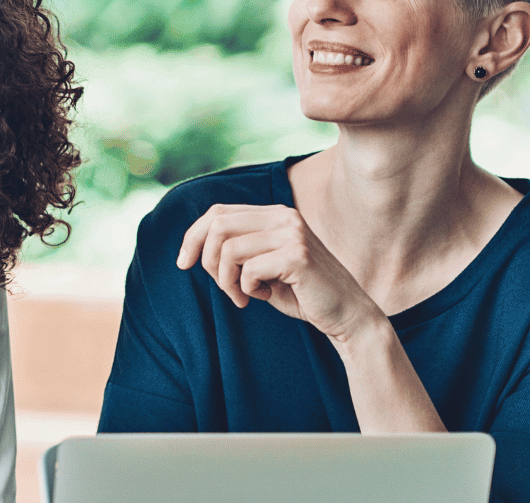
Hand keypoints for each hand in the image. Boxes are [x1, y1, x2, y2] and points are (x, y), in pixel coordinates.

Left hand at [178, 203, 385, 339]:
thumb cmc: (301, 294)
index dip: (192, 236)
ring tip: (242, 296)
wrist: (347, 316)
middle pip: (217, 226)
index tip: (182, 263)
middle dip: (208, 261)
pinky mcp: (298, 256)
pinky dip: (246, 288)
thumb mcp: (263, 266)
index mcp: (274, 214)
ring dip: (226, 280)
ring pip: (228, 249)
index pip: (218, 212)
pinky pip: (249, 270)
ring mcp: (292, 233)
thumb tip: (193, 246)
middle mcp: (284, 216)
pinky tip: (261, 297)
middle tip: (223, 286)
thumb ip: (238, 250)